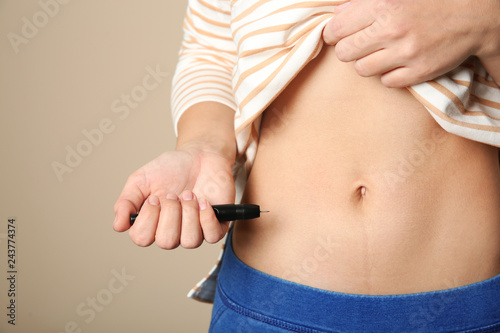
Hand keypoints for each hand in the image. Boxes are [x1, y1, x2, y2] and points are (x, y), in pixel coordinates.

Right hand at [113, 144, 234, 248]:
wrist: (200, 154)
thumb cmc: (171, 168)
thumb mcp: (141, 179)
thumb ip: (126, 201)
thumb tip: (118, 226)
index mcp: (152, 223)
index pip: (142, 238)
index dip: (147, 218)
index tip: (154, 197)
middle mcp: (173, 231)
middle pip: (166, 241)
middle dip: (170, 213)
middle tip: (173, 193)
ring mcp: (195, 229)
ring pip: (190, 241)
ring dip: (188, 214)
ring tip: (189, 194)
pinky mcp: (216, 224)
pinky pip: (212, 236)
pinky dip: (206, 218)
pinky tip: (203, 202)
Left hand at [323, 0, 499, 87]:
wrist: (475, 14)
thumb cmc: (431, 2)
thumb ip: (363, 3)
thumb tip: (338, 15)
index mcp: (383, 5)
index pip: (337, 29)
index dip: (333, 34)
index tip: (337, 36)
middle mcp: (392, 30)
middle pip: (344, 52)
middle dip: (348, 49)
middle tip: (359, 46)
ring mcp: (405, 53)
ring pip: (362, 70)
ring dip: (367, 63)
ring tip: (380, 54)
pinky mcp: (418, 72)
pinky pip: (386, 82)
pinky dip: (389, 75)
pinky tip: (398, 63)